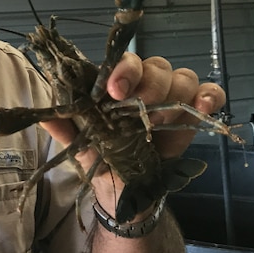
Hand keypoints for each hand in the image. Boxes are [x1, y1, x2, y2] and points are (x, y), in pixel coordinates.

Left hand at [41, 52, 225, 216]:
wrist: (127, 189)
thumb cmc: (104, 158)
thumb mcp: (82, 146)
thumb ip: (66, 128)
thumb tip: (44, 115)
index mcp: (116, 86)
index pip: (122, 62)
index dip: (122, 70)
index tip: (114, 90)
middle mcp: (144, 86)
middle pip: (155, 67)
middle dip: (148, 83)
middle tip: (141, 107)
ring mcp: (171, 98)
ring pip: (182, 77)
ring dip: (175, 93)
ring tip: (162, 116)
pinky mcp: (192, 114)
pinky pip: (209, 94)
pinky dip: (210, 95)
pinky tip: (204, 106)